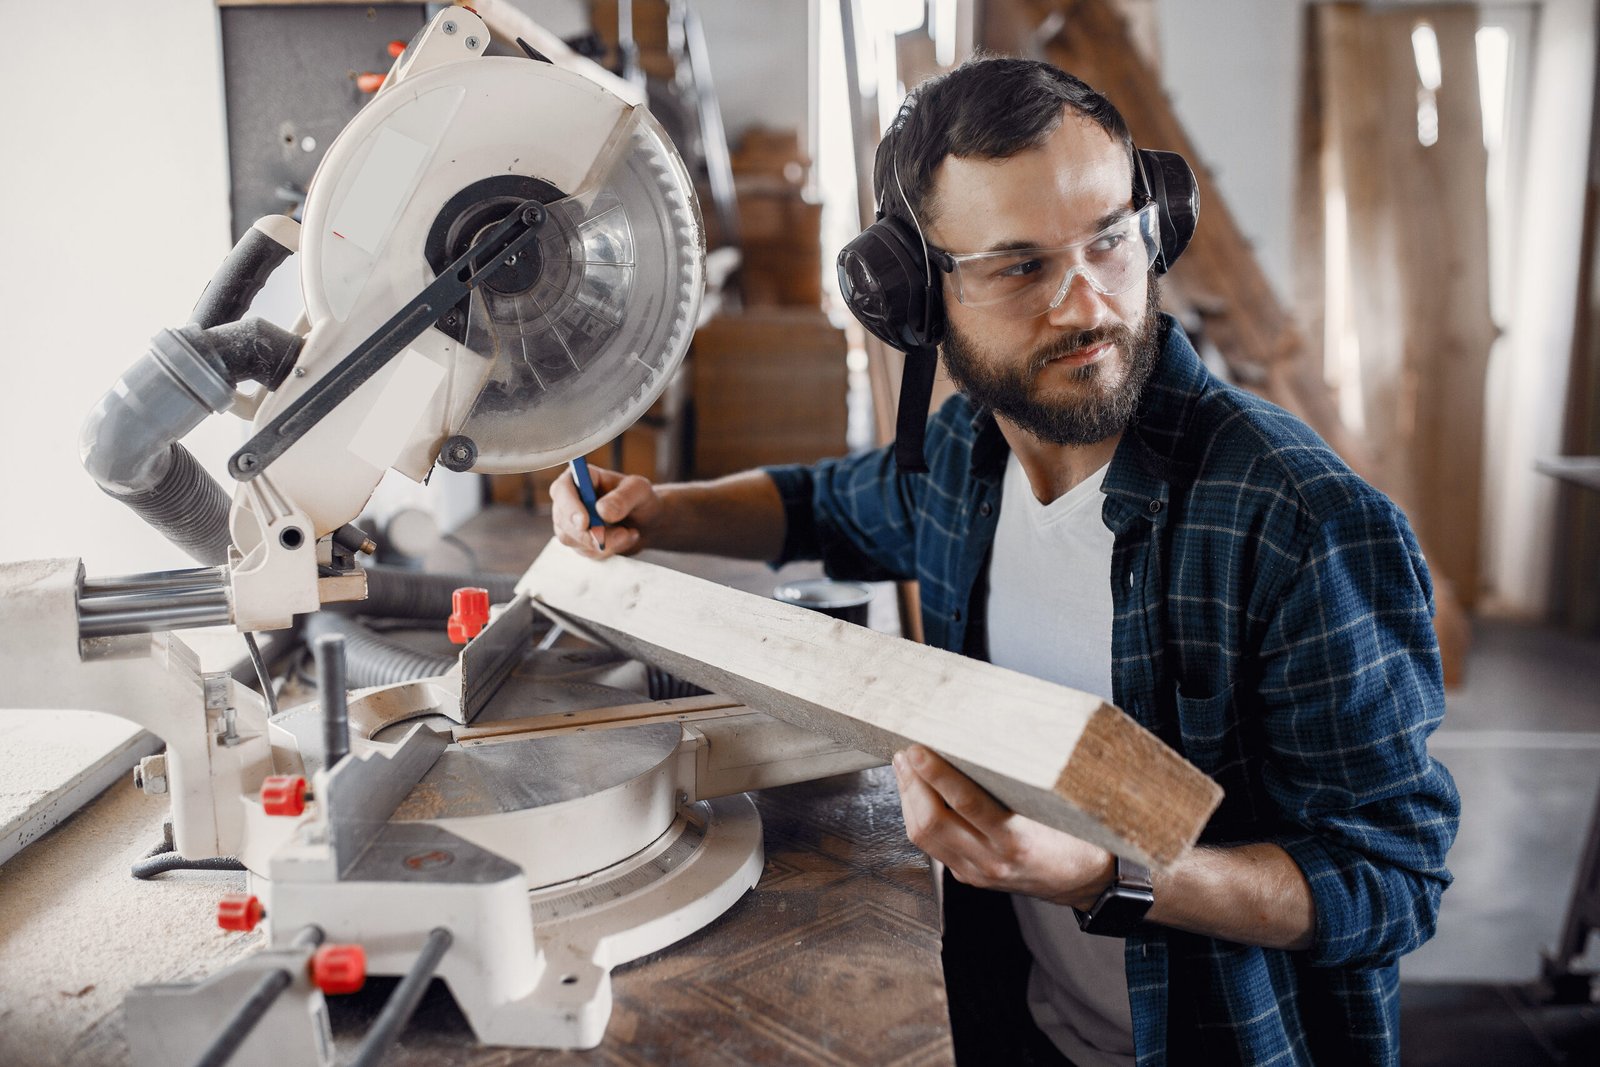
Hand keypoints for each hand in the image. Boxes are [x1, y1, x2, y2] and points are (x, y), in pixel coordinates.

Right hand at [549, 463, 663, 558]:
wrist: (646, 521)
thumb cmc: (640, 498)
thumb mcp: (639, 491)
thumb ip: (623, 498)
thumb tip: (602, 510)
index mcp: (579, 478)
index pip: (562, 490)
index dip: (569, 507)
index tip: (585, 523)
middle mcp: (568, 499)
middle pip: (563, 520)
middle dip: (591, 533)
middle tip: (622, 534)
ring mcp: (569, 522)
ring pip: (573, 540)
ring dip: (604, 542)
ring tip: (628, 533)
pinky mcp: (577, 541)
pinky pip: (585, 551)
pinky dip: (607, 550)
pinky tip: (623, 539)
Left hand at [892, 744, 1114, 908]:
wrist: (1086, 881)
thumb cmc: (1077, 837)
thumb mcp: (1057, 806)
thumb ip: (1021, 781)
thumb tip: (987, 739)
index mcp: (1017, 840)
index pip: (967, 803)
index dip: (937, 775)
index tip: (920, 751)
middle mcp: (992, 860)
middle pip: (932, 822)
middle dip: (912, 783)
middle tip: (906, 753)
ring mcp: (977, 871)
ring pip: (924, 836)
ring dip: (908, 798)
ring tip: (905, 768)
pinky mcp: (969, 875)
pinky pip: (931, 846)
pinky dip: (918, 816)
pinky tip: (917, 795)